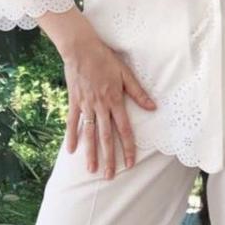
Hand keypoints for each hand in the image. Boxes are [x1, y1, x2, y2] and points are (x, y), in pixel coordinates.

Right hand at [62, 38, 156, 177]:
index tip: (130, 162)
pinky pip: (72, 122)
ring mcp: (85, 105)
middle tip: (110, 176)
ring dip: (91, 153)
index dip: (128, 147)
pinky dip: (72, 136)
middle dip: (109, 158)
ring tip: (91, 170)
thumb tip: (153, 107)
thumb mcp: (125, 73)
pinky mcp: (74, 102)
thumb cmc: (105, 59)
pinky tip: (71, 151)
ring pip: (89, 134)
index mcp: (115, 100)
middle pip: (106, 137)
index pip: (124, 129)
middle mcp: (100, 106)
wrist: (81, 48)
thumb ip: (138, 92)